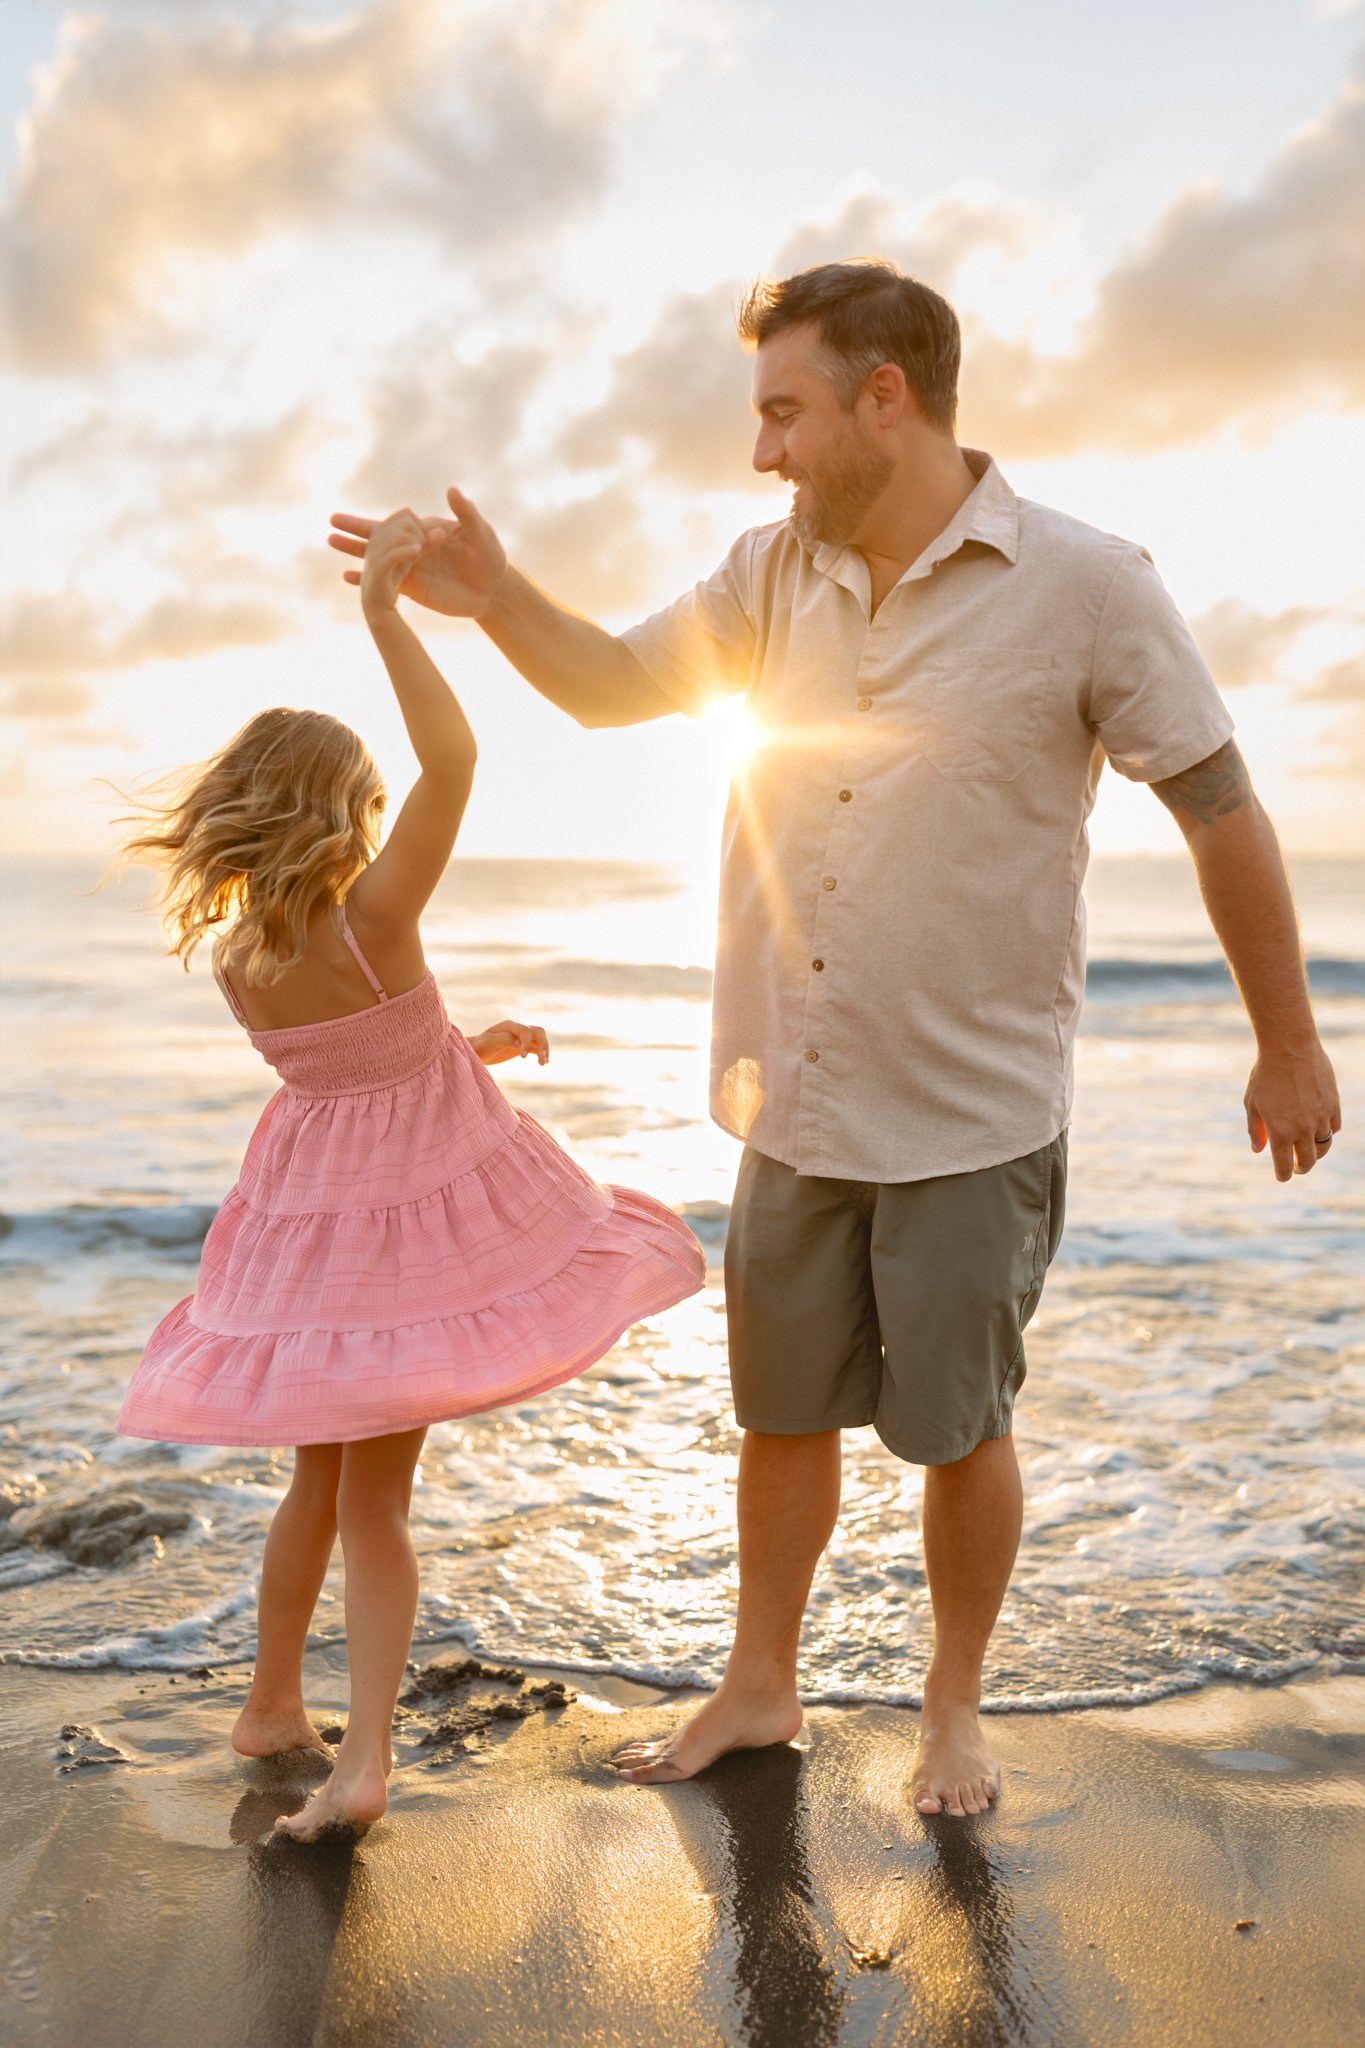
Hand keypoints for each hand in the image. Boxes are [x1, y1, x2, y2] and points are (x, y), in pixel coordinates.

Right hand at [331, 487, 506, 618]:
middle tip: (330, 526)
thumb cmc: (491, 558)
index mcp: (424, 530)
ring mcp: (412, 568)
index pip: (392, 523)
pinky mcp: (415, 587)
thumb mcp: (480, 533)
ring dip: (355, 553)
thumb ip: (466, 513)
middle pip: (377, 538)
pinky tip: (348, 579)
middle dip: (354, 531)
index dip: (368, 521)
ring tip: (332, 544)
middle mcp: (413, 547)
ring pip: (377, 559)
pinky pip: (387, 581)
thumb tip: (451, 490)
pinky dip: (368, 580)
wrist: (494, 590)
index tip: (341, 517)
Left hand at [471, 1020, 548, 1066]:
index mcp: (509, 1026)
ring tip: (543, 1063)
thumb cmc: (480, 1046)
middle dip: (543, 1044)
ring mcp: (521, 1038)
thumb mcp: (488, 1043)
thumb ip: (504, 1039)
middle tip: (542, 1058)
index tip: (523, 1057)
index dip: (527, 1042)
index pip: (525, 1030)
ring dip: (544, 1050)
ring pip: (539, 1039)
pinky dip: (541, 1054)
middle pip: (538, 1031)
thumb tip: (520, 1043)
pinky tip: (542, 1063)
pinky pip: (536, 1048)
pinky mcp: (522, 1046)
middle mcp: (517, 1029)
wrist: (476, 1051)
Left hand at [1244, 1040, 1340, 1179]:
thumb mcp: (1252, 1103)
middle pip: (1308, 1161)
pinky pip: (1334, 1127)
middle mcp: (1303, 1129)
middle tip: (1297, 1167)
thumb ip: (1256, 1129)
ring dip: (1315, 1152)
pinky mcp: (1333, 1105)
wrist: (1289, 1047)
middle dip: (1301, 1168)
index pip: (1284, 1165)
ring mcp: (1321, 1117)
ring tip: (1308, 1151)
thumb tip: (1258, 1149)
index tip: (1282, 1177)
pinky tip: (1320, 1129)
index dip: (1283, 1175)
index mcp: (1280, 1131)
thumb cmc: (1265, 1074)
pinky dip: (1327, 1132)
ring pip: (1324, 1146)